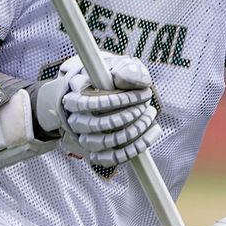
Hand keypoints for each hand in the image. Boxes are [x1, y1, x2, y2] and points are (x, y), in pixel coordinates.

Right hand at [56, 53, 160, 167]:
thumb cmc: (112, 78)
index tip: (140, 93)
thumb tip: (129, 80)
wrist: (106, 93)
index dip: (116, 100)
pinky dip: (135, 148)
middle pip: (97, 124)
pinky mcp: (97, 153)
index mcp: (73, 97)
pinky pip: (112, 158)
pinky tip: (152, 132)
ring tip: (149, 115)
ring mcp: (84, 139)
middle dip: (129, 115)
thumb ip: (126, 69)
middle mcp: (75, 120)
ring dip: (134, 131)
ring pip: (106, 142)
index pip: (86, 103)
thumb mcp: (119, 66)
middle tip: (146, 104)